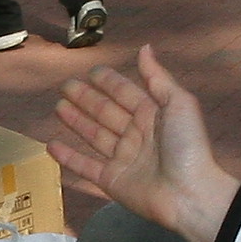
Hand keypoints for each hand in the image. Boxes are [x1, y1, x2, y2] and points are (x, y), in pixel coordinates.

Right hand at [50, 49, 240, 241]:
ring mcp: (123, 158)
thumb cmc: (187, 146)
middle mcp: (136, 134)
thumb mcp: (179, 104)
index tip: (91, 71)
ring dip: (76, 121)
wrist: (189, 193)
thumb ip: (158, 77)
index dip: (108, 82)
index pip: (125, 93)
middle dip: (86, 98)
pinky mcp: (112, 180)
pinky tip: (51, 145)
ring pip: (94, 135)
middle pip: (106, 111)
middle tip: (65, 86)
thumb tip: (145, 47)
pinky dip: (68, 157)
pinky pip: (85, 166)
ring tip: (58, 106)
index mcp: (152, 114)